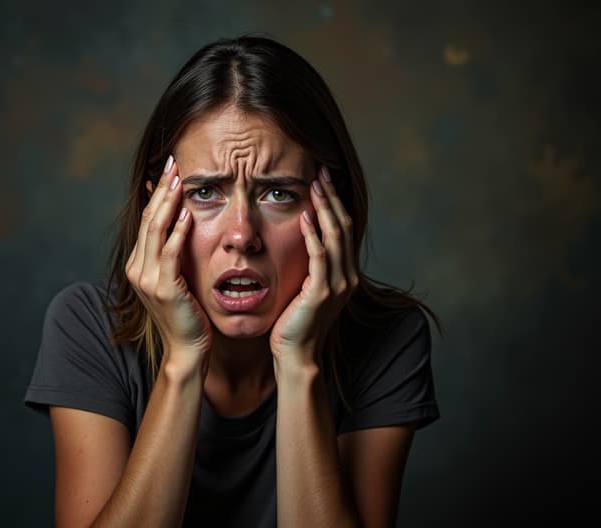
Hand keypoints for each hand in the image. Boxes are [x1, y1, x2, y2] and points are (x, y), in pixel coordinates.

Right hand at [125, 156, 212, 372]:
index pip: (146, 219)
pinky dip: (177, 232)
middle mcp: (137, 268)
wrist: (187, 347)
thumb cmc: (187, 312)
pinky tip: (187, 214)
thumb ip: (172, 250)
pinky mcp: (163, 288)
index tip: (169, 169)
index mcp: (138, 263)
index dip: (156, 193)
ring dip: (168, 203)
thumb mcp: (175, 276)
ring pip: (155, 231)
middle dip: (162, 189)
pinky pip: (169, 253)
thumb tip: (179, 217)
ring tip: (179, 179)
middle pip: (148, 219)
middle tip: (173, 163)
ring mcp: (147, 279)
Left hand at [270, 166, 358, 366]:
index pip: (343, 229)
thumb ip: (310, 266)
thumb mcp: (306, 289)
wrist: (296, 354)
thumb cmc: (295, 323)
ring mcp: (338, 284)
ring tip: (316, 184)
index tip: (323, 180)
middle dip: (332, 197)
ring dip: (325, 207)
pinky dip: (314, 234)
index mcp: (346, 274)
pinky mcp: (322, 292)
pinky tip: (306, 215)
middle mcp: (348, 276)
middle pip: (343, 226)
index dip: (334, 203)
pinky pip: (320, 256)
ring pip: (335, 236)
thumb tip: (302, 241)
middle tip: (322, 171)